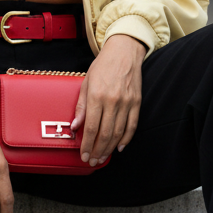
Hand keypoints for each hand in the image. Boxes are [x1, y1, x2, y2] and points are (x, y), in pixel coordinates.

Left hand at [70, 34, 145, 165]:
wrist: (124, 51)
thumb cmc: (102, 66)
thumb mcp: (85, 83)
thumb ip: (81, 106)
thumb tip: (75, 126)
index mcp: (97, 95)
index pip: (91, 127)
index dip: (87, 145)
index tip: (84, 155)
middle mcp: (113, 100)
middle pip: (105, 133)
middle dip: (98, 151)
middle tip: (93, 161)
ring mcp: (127, 102)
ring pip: (118, 133)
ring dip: (110, 148)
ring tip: (103, 157)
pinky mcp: (137, 102)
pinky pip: (132, 125)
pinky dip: (126, 139)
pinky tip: (119, 147)